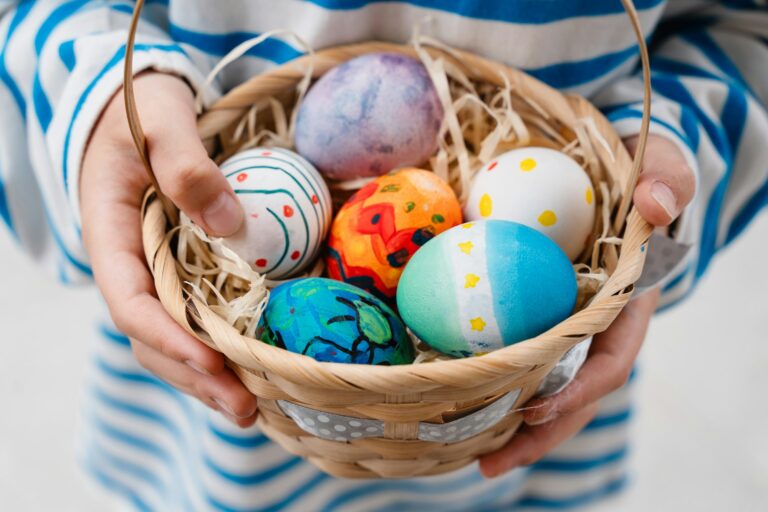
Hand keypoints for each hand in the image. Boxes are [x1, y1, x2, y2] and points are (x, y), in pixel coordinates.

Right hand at [80, 72, 257, 426]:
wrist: (138, 111)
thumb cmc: (143, 110)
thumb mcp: (161, 119)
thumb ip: (186, 164)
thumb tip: (229, 224)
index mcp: (110, 233)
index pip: (130, 300)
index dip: (168, 337)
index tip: (213, 362)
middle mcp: (129, 265)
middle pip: (153, 337)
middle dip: (196, 377)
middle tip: (246, 409)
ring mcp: (154, 273)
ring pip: (172, 339)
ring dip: (207, 378)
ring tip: (252, 409)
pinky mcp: (180, 273)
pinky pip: (194, 320)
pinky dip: (219, 351)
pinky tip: (252, 371)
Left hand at [479, 134, 695, 476]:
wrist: (610, 170)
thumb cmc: (636, 171)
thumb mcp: (659, 163)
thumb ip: (667, 178)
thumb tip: (658, 204)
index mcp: (628, 306)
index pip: (612, 361)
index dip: (579, 391)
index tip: (536, 410)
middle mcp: (596, 327)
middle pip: (571, 394)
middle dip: (536, 434)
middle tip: (489, 463)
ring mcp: (565, 327)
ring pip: (541, 385)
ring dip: (508, 422)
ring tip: (465, 453)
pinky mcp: (535, 315)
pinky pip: (514, 354)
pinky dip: (490, 379)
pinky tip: (452, 397)